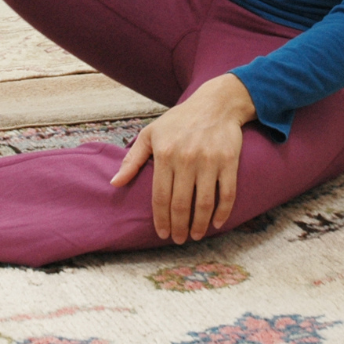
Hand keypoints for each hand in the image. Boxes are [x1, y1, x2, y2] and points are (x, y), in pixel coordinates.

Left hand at [111, 74, 255, 242]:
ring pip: (204, 203)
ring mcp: (209, 160)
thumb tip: (115, 183)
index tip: (161, 233)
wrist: (215, 104)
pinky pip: (227, 193)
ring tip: (196, 235)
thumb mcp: (151, 133)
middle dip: (178, 227)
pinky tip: (217, 223)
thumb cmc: (179, 120)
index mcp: (164, 153)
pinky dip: (223, 212)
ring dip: (200, 225)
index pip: (160, 196)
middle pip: (181, 204)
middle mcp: (186, 158)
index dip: (160, 219)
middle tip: (178, 239)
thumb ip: (132, 159)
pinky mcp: (228, 161)